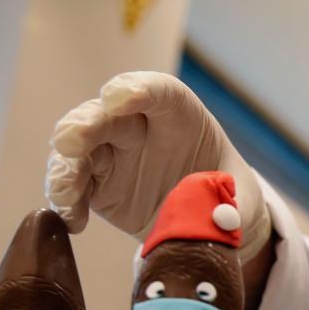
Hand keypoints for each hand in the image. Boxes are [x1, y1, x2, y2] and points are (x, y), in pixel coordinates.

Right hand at [45, 71, 270, 260]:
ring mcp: (114, 153)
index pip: (160, 91)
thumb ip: (231, 205)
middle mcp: (140, 126)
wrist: (211, 220)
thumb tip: (222, 220)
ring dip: (66, 167)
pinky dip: (67, 200)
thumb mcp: (242, 199)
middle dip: (86, 124)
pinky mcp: (97, 184)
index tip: (116, 97)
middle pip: (107, 115)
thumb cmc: (231, 194)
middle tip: (69, 141)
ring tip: (66, 194)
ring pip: (79, 148)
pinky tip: (72, 220)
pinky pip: (74, 186)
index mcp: (182, 116)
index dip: (136, 89)